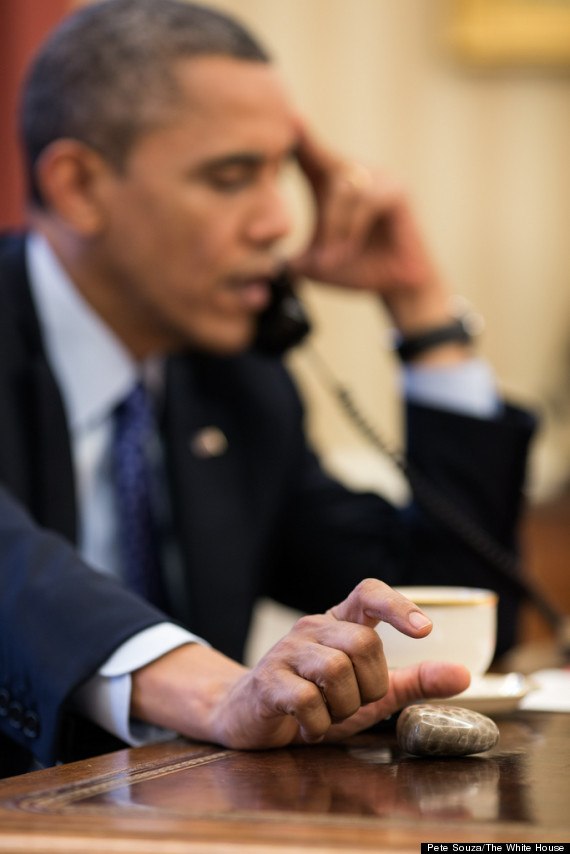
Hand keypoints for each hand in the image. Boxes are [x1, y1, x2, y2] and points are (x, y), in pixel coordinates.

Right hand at [131, 579, 469, 748]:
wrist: (248, 716)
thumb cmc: (315, 701)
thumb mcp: (368, 693)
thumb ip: (413, 682)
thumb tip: (463, 674)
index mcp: (338, 623)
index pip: (368, 592)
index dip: (397, 605)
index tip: (424, 631)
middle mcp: (312, 628)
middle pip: (363, 642)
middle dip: (371, 684)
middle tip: (354, 703)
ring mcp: (286, 652)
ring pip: (336, 670)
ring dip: (343, 707)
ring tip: (329, 716)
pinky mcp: (267, 681)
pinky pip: (306, 700)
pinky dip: (318, 723)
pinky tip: (308, 726)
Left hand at [291, 124, 457, 337]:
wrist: (395, 285)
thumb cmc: (357, 269)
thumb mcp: (317, 263)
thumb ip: (292, 258)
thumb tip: (262, 265)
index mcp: (334, 182)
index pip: (310, 153)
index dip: (300, 135)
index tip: (287, 116)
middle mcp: (356, 172)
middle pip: (324, 171)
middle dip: (320, 220)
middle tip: (317, 260)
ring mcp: (379, 177)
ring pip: (342, 189)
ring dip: (335, 229)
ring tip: (334, 260)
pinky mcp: (397, 190)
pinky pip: (366, 199)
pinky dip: (353, 228)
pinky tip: (351, 250)